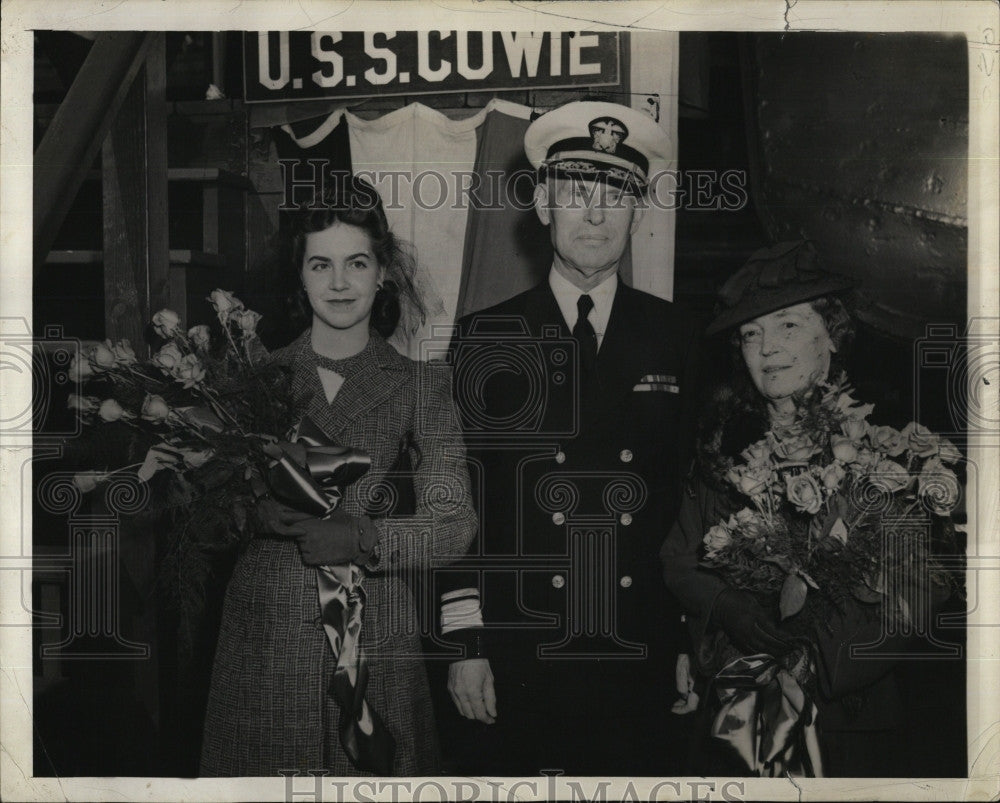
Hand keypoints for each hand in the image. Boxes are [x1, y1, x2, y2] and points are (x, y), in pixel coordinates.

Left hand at [258, 500, 376, 564]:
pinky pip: (307, 556)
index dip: (278, 524)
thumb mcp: (331, 512)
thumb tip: (308, 504)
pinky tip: (325, 549)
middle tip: (321, 534)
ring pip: (303, 546)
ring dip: (311, 544)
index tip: (272, 522)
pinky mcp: (312, 559)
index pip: (288, 526)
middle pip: (298, 536)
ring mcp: (308, 549)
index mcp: (309, 524)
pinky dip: (314, 554)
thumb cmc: (345, 525)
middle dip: (306, 534)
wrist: (356, 541)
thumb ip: (315, 511)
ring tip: (326, 541)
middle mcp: (306, 537)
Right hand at [448, 659, 495, 723]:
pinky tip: (471, 700)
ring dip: (471, 712)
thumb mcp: (489, 679)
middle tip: (487, 713)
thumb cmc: (479, 663)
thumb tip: (493, 713)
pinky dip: (464, 705)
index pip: (479, 713)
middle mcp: (461, 694)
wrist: (464, 650)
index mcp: (472, 692)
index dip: (487, 719)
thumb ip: (490, 698)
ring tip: (479, 706)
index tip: (492, 720)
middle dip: (479, 716)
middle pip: (469, 715)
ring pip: (462, 711)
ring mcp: (453, 691)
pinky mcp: (449, 688)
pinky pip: (457, 703)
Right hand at [710, 587, 793, 655]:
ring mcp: (741, 636)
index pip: (770, 631)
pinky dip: (760, 654)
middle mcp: (747, 629)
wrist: (719, 604)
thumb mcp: (752, 602)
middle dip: (779, 648)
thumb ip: (764, 615)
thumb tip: (774, 627)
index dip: (781, 637)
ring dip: (771, 653)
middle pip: (766, 642)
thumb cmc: (737, 599)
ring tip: (781, 655)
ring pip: (758, 649)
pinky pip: (750, 650)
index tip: (790, 640)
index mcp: (752, 617)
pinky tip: (767, 654)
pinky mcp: (737, 640)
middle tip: (789, 650)